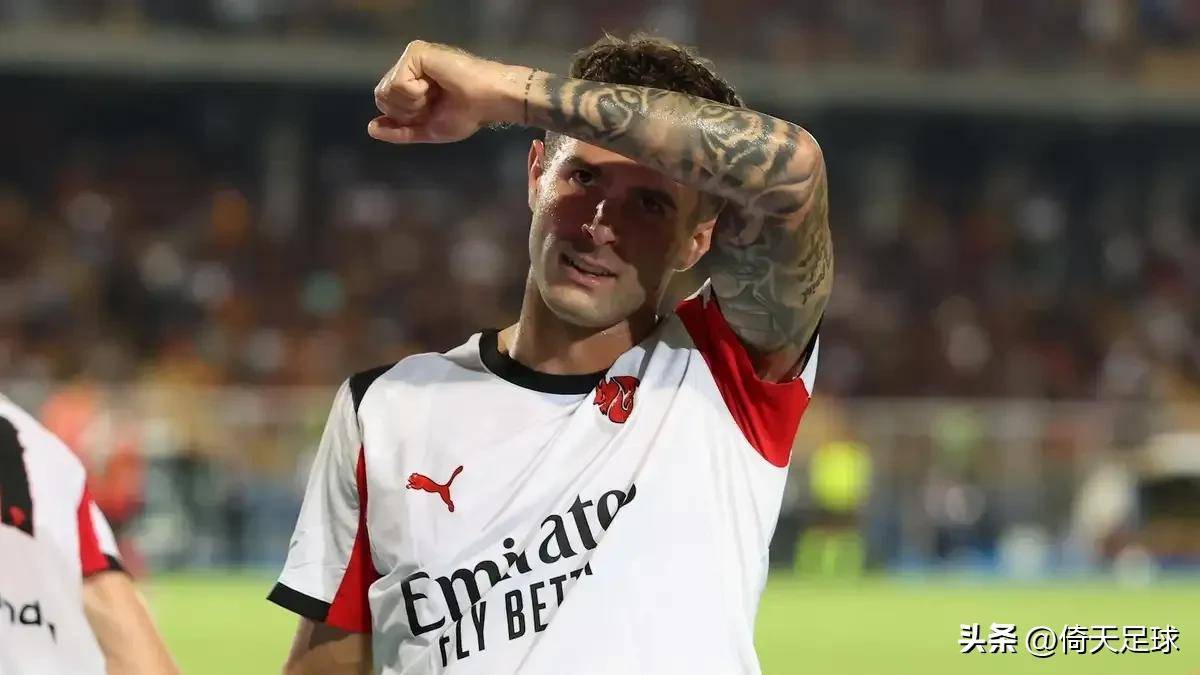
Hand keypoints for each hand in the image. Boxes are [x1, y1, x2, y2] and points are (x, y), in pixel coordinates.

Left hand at [368, 40, 526, 144]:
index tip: (433, 111)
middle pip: (381, 98)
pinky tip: (435, 85)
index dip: (406, 117)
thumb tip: (371, 129)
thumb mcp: (428, 130)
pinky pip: (398, 84)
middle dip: (407, 112)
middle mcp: (407, 67)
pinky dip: (417, 94)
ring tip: (436, 94)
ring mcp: (410, 58)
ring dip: (413, 104)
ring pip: (386, 91)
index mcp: (410, 82)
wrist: (488, 102)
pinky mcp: (415, 53)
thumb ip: (400, 131)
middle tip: (434, 103)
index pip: (385, 104)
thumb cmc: (467, 114)